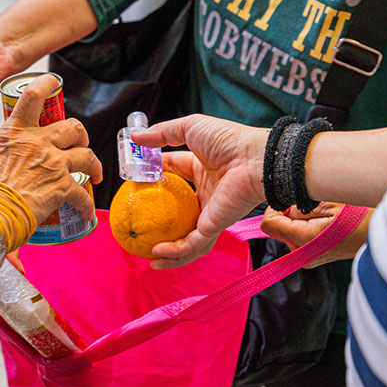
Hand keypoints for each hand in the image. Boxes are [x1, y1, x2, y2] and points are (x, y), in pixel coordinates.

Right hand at [0, 75, 101, 223]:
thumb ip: (13, 153)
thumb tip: (18, 162)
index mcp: (15, 131)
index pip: (33, 94)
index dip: (47, 83)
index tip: (54, 83)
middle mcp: (36, 141)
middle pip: (73, 126)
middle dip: (81, 136)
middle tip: (80, 146)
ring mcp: (52, 162)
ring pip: (87, 155)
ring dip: (93, 166)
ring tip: (93, 176)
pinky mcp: (62, 185)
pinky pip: (83, 192)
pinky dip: (86, 204)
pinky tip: (85, 212)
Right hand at [131, 114, 268, 267]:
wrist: (255, 159)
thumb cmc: (228, 140)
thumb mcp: (189, 128)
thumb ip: (162, 133)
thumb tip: (135, 139)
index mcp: (200, 171)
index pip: (170, 177)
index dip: (151, 180)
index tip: (131, 183)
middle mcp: (205, 195)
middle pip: (177, 213)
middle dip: (159, 222)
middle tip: (137, 225)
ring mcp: (209, 213)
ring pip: (186, 239)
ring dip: (169, 252)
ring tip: (149, 258)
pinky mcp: (214, 226)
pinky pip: (192, 244)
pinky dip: (175, 252)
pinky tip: (156, 252)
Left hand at [260, 203, 370, 267]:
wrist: (386, 236)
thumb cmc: (364, 215)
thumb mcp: (329, 202)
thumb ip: (299, 206)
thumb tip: (283, 209)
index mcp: (304, 240)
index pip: (268, 224)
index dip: (275, 208)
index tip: (291, 201)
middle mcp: (303, 255)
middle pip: (279, 227)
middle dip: (291, 214)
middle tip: (317, 207)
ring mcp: (308, 259)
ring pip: (289, 231)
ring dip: (300, 220)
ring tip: (327, 216)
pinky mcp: (314, 258)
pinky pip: (299, 237)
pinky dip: (307, 228)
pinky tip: (327, 224)